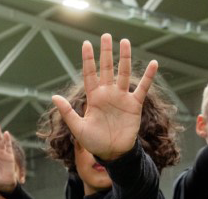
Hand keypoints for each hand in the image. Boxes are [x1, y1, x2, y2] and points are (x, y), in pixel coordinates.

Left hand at [51, 34, 157, 160]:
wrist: (112, 153)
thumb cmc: (93, 142)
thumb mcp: (78, 128)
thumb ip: (67, 112)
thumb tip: (53, 97)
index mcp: (93, 97)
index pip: (90, 74)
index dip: (88, 59)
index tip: (86, 43)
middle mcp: (108, 94)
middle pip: (107, 68)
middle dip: (106, 52)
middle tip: (106, 35)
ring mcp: (121, 98)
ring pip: (123, 73)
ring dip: (125, 58)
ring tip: (125, 41)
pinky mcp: (134, 105)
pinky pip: (142, 88)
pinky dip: (148, 77)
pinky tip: (153, 64)